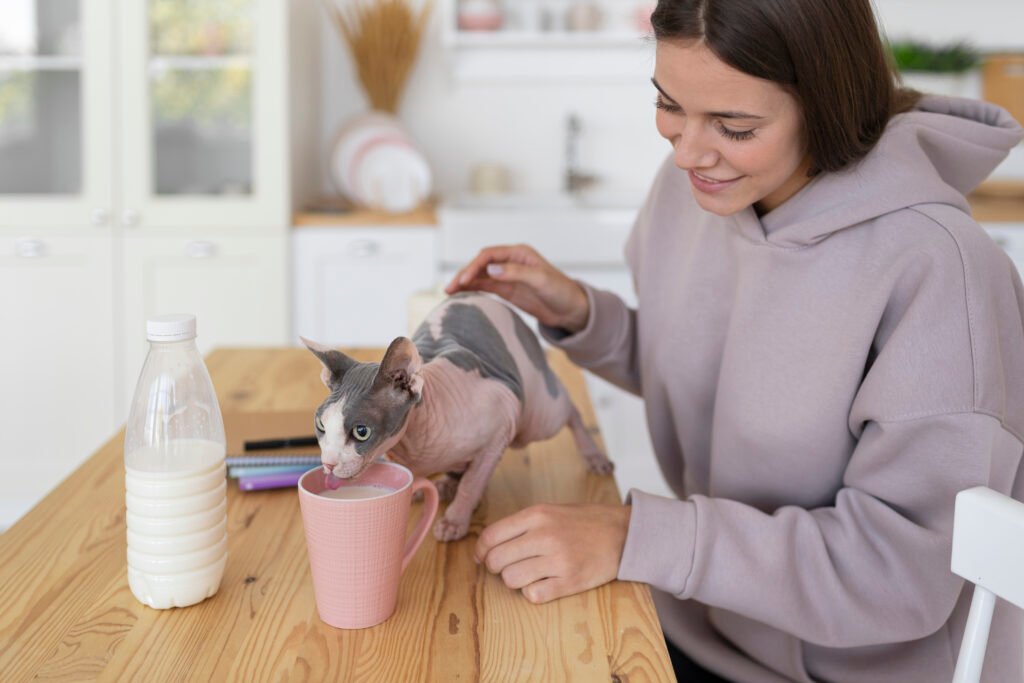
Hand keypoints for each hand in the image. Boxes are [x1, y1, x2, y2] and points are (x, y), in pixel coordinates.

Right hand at [444, 244, 589, 332]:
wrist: (571, 310)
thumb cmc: (561, 291)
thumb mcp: (541, 280)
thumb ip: (516, 273)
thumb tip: (491, 270)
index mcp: (519, 253)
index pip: (489, 256)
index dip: (474, 266)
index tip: (464, 279)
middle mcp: (511, 262)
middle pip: (481, 265)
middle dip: (464, 274)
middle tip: (450, 288)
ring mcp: (508, 276)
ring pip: (480, 276)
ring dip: (465, 282)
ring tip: (449, 292)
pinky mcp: (508, 290)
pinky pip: (485, 287)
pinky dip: (473, 289)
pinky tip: (461, 295)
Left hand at [474, 503, 630, 603]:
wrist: (622, 533)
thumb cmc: (583, 522)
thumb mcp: (550, 511)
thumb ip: (521, 525)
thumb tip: (486, 545)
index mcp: (537, 515)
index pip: (491, 536)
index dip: (481, 550)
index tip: (483, 556)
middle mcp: (544, 536)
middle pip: (497, 560)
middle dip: (496, 567)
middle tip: (507, 566)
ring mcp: (558, 560)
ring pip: (511, 579)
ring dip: (515, 580)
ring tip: (528, 573)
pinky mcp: (570, 581)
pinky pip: (533, 595)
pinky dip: (533, 592)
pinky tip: (543, 583)